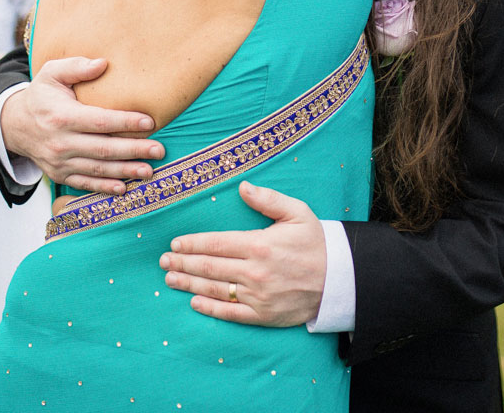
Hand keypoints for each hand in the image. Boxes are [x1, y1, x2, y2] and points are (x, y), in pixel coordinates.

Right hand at [0, 56, 164, 193]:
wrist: (15, 125)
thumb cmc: (42, 95)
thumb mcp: (51, 73)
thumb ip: (76, 66)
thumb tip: (103, 63)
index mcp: (61, 116)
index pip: (98, 121)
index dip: (124, 122)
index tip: (149, 122)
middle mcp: (60, 142)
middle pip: (103, 148)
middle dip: (133, 150)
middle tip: (159, 150)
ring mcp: (59, 162)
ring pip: (97, 169)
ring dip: (125, 171)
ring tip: (149, 170)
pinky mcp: (59, 174)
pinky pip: (84, 183)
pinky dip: (104, 188)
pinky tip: (123, 188)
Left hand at [159, 181, 325, 326]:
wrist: (340, 279)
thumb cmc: (317, 243)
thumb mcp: (297, 213)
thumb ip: (268, 200)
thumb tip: (242, 186)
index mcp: (260, 244)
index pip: (216, 243)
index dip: (192, 243)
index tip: (175, 242)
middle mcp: (255, 272)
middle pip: (209, 266)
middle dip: (183, 262)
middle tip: (163, 260)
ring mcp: (258, 296)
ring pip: (215, 289)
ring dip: (189, 283)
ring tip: (170, 278)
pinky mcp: (263, 315)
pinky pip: (230, 313)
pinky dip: (210, 308)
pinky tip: (194, 302)